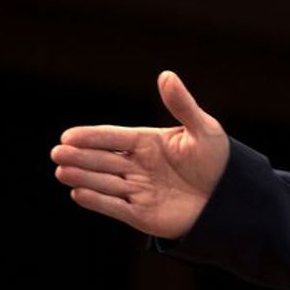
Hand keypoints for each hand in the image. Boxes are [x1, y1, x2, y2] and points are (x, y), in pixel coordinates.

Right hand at [51, 71, 229, 238]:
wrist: (231, 198)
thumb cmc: (217, 160)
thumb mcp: (203, 130)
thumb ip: (182, 105)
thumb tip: (166, 75)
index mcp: (148, 143)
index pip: (114, 138)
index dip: (91, 136)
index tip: (68, 135)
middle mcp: (137, 166)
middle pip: (103, 159)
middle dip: (81, 156)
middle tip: (59, 152)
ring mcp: (137, 190)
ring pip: (104, 182)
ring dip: (83, 177)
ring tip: (62, 170)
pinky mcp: (141, 214)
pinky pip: (116, 208)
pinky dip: (97, 201)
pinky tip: (78, 193)